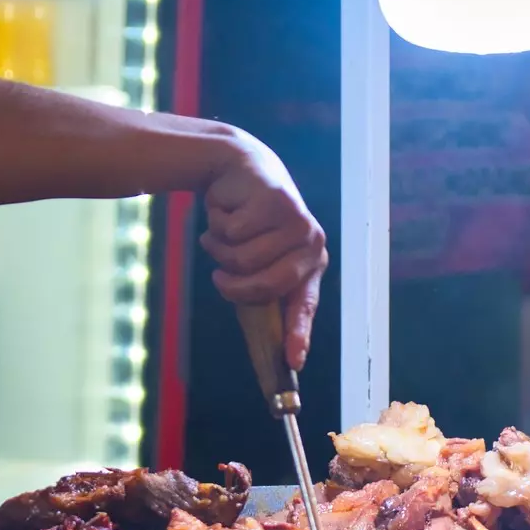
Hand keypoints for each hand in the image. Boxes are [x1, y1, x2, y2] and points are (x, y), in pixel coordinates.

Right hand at [198, 132, 327, 368]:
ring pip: (243, 259)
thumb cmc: (247, 223)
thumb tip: (266, 342)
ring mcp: (296, 220)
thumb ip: (263, 291)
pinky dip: (217, 225)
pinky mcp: (275, 199)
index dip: (297, 333)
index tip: (293, 361)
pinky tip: (226, 210)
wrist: (238, 168)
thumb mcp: (258, 258)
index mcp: (311, 264)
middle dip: (233, 286)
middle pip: (266, 285)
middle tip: (218, 277)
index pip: (304, 305)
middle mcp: (312, 244)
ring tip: (224, 233)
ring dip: (220, 250)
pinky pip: (233, 231)